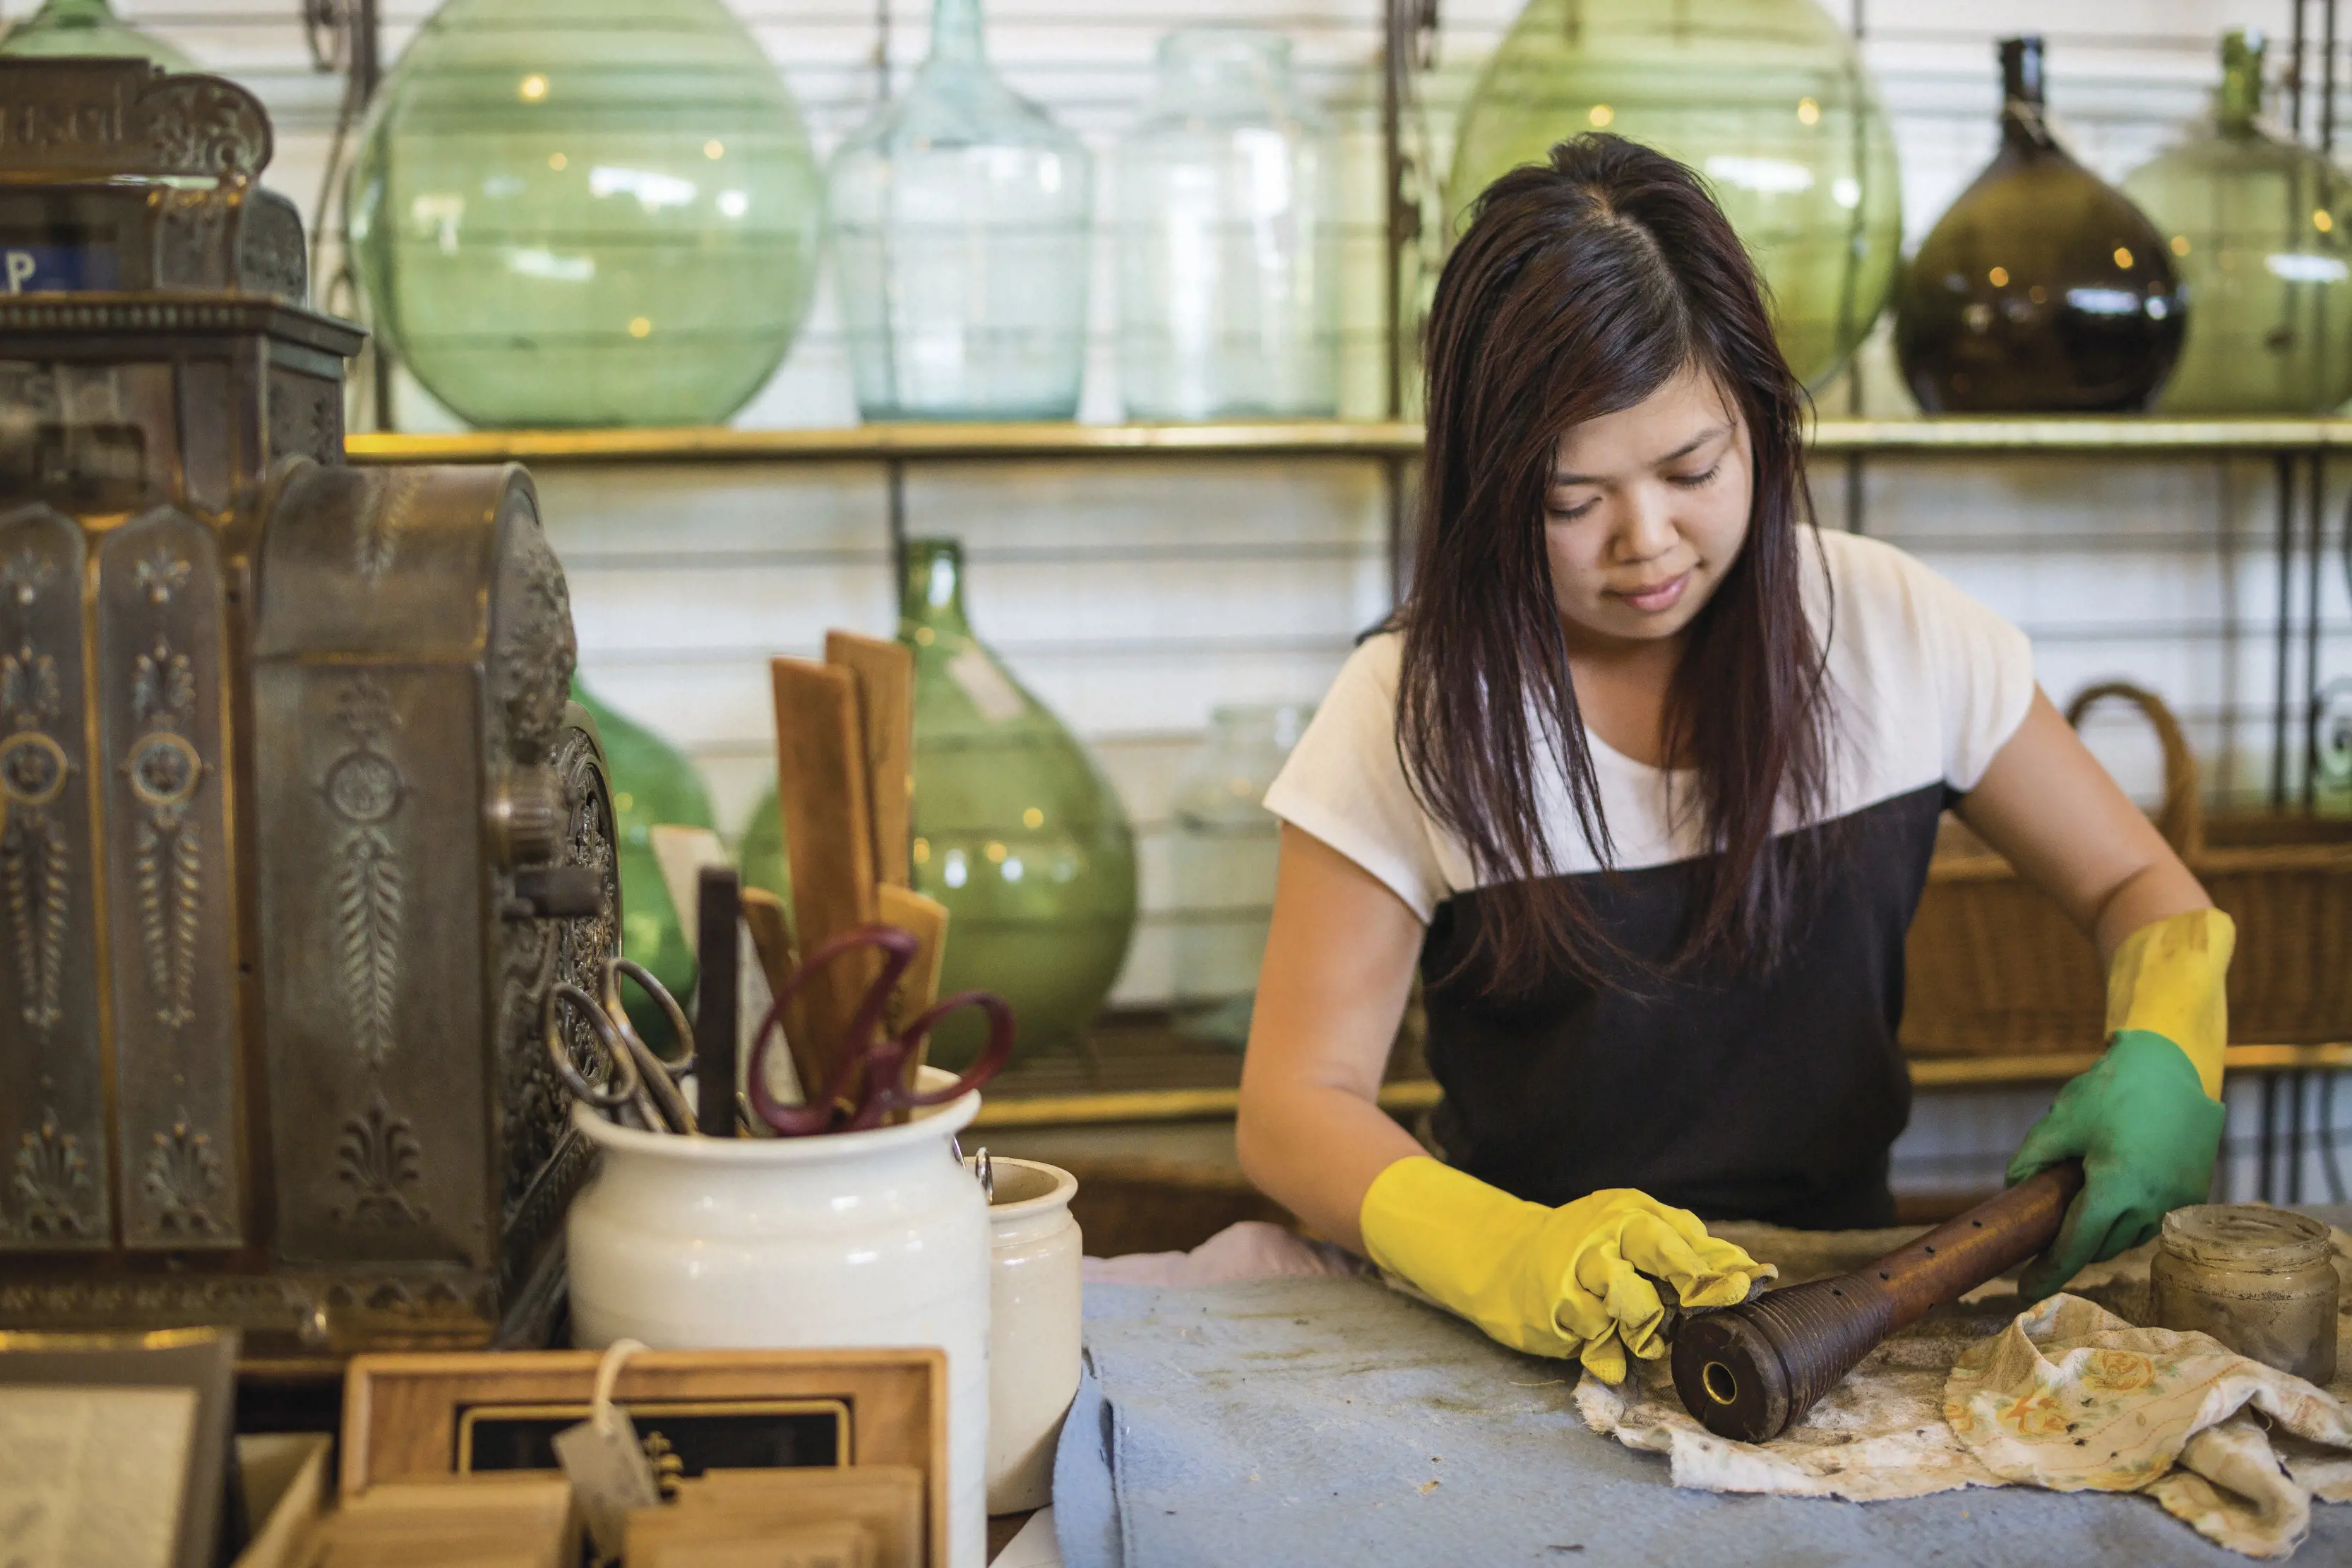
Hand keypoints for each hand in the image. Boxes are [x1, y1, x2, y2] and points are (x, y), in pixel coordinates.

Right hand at [1358, 1157, 1772, 1380]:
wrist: (1504, 1260)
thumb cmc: (1586, 1253)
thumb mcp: (1633, 1238)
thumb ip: (1686, 1252)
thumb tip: (1754, 1273)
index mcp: (1631, 1212)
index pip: (1685, 1237)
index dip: (1719, 1267)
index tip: (1746, 1288)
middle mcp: (1606, 1233)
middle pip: (1660, 1252)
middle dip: (1690, 1281)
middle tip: (1700, 1307)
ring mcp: (1578, 1269)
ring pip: (1634, 1303)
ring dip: (1648, 1328)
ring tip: (1644, 1336)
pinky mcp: (1557, 1305)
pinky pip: (1601, 1337)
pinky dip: (1609, 1349)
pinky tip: (1601, 1342)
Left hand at [2007, 1030, 2223, 1297]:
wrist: (2172, 1067)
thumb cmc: (2111, 1091)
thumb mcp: (2060, 1122)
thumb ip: (2032, 1160)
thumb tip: (2014, 1190)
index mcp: (2118, 1189)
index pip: (2076, 1246)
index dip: (2048, 1271)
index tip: (2024, 1290)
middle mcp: (2153, 1204)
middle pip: (2100, 1246)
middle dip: (2070, 1246)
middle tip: (2042, 1235)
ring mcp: (2178, 1201)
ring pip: (2127, 1237)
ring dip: (2101, 1232)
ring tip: (2079, 1202)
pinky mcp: (2193, 1193)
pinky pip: (2150, 1221)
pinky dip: (2126, 1218)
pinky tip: (2111, 1193)